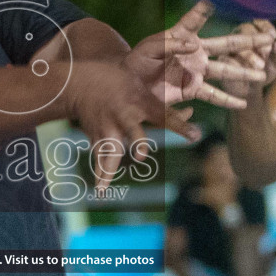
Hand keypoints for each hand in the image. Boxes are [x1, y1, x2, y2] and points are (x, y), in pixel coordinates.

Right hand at [65, 61, 182, 190]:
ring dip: (109, 170)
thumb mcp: (141, 84)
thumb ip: (164, 103)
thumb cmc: (119, 83)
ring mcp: (108, 129)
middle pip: (133, 133)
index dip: (180, 125)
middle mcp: (125, 117)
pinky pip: (100, 158)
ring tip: (105, 190)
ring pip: (110, 152)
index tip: (195, 135)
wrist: (80, 83)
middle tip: (140, 156)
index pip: (164, 115)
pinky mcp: (96, 137)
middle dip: (138, 144)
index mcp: (140, 101)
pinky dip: (100, 174)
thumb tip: (191, 112)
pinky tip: (101, 193)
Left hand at [121, 0, 266, 109]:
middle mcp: (195, 52)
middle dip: (248, 42)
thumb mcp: (149, 49)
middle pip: (226, 45)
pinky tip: (244, 103)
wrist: (129, 86)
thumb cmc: (136, 62)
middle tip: (269, 36)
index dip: (205, 9)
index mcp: (182, 36)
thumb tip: (195, 46)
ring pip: (226, 71)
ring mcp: (196, 71)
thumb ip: (170, 44)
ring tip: (264, 74)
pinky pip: (213, 95)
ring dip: (245, 73)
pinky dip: (228, 100)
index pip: (196, 19)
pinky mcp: (192, 89)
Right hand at [232, 19, 275, 96]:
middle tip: (267, 54)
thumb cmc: (263, 72)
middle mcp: (240, 35)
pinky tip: (246, 72)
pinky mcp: (222, 59)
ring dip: (249, 55)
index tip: (273, 36)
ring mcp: (229, 46)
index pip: (260, 23)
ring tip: (261, 67)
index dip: (266, 28)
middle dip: (258, 42)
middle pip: (246, 30)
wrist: (248, 91)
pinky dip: (238, 65)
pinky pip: (228, 59)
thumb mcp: (274, 64)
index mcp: (255, 32)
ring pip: (237, 45)